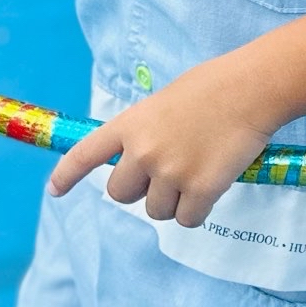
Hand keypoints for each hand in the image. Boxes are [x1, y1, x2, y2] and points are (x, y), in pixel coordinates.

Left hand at [46, 61, 277, 227]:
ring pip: (156, 210)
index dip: (67, 176)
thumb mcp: (164, 103)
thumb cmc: (215, 87)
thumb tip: (147, 161)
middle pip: (120, 194)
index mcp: (130, 125)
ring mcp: (170, 172)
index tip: (54, 191)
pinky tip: (212, 188)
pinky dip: (198, 211)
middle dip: (141, 191)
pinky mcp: (199, 189)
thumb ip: (147, 131)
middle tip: (168, 177)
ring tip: (198, 175)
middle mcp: (142, 152)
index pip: (86, 154)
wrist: (251, 89)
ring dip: (174, 202)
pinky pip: (187, 219)